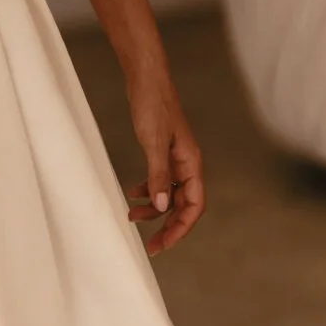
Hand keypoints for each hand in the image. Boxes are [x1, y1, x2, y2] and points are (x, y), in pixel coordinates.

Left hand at [122, 64, 205, 255]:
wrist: (146, 79)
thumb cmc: (153, 105)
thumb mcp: (153, 142)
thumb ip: (158, 175)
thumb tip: (160, 207)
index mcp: (191, 163)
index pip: (194, 206)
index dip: (181, 228)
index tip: (163, 244)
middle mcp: (187, 164)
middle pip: (183, 205)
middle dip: (168, 226)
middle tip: (150, 246)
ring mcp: (175, 159)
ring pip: (169, 195)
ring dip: (153, 209)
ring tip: (131, 217)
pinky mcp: (162, 152)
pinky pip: (160, 180)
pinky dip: (148, 190)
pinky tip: (133, 193)